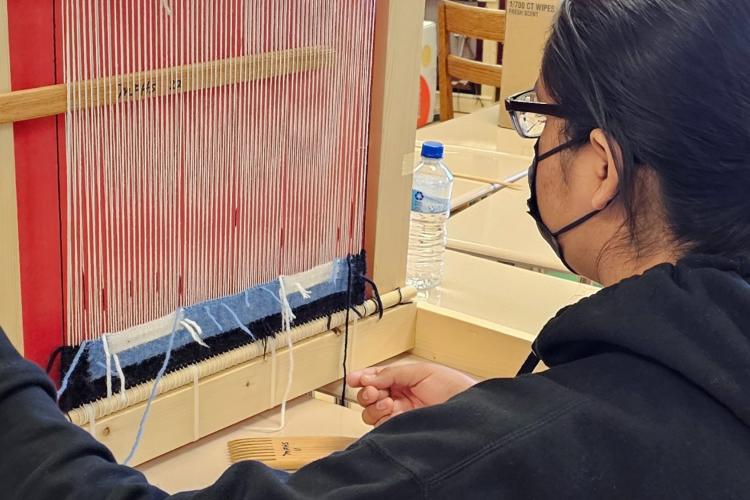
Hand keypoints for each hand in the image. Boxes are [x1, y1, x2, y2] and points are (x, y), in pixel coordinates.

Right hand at [346, 363, 477, 426]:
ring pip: (370, 412)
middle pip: (368, 396)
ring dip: (373, 405)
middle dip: (366, 391)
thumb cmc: (454, 387)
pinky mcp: (402, 430)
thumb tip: (368, 378)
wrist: (468, 410)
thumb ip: (392, 373)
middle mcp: (399, 397)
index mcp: (403, 379)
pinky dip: (380, 417)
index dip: (362, 378)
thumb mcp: (421, 371)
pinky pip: (380, 426)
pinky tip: (391, 410)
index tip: (353, 379)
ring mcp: (400, 415)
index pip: (376, 378)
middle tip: (373, 390)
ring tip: (387, 401)